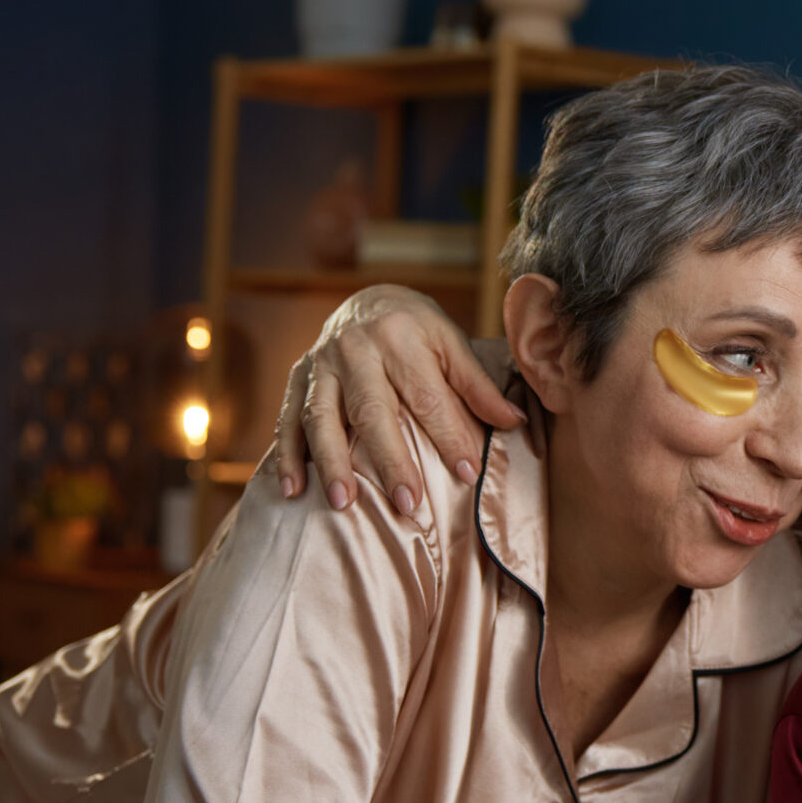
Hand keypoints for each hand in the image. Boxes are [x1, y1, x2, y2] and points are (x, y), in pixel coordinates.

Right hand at [274, 286, 522, 517]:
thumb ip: (478, 386)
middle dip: (390, 459)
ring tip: (343, 504)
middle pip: (373, 411)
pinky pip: (288, 419)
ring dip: (331, 463)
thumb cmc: (417, 329)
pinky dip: (287, 456)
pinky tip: (292, 490)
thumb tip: (514, 422)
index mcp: (400, 336)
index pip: (428, 395)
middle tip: (408, 504)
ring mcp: (320, 364)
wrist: (366, 298)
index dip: (449, 436)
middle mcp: (355, 349)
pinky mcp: (297, 378)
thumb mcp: (451, 344)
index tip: (468, 473)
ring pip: (322, 417)